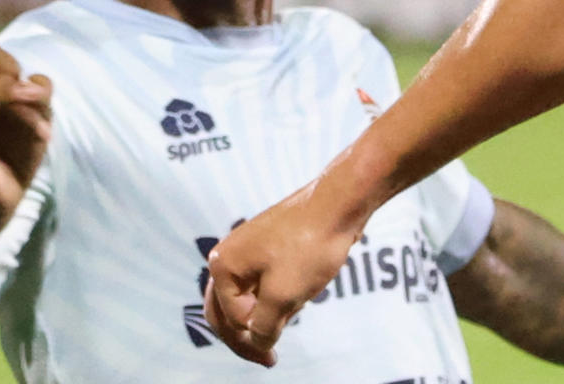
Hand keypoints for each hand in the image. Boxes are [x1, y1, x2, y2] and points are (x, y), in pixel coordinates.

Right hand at [0, 43, 51, 231]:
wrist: (5, 199)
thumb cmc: (19, 154)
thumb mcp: (40, 118)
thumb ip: (39, 94)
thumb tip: (35, 78)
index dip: (7, 62)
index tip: (31, 88)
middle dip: (19, 86)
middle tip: (41, 103)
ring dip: (14, 102)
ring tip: (41, 129)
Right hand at [204, 181, 362, 366]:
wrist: (341, 203)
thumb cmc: (309, 248)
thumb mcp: (283, 297)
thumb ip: (263, 328)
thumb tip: (258, 343)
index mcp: (223, 265)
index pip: (230, 320)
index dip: (252, 340)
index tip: (274, 355)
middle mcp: (228, 253)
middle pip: (228, 310)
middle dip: (247, 336)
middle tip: (268, 360)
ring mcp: (249, 247)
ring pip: (248, 296)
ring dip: (264, 315)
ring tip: (290, 321)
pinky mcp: (270, 244)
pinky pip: (264, 280)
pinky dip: (276, 297)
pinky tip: (297, 303)